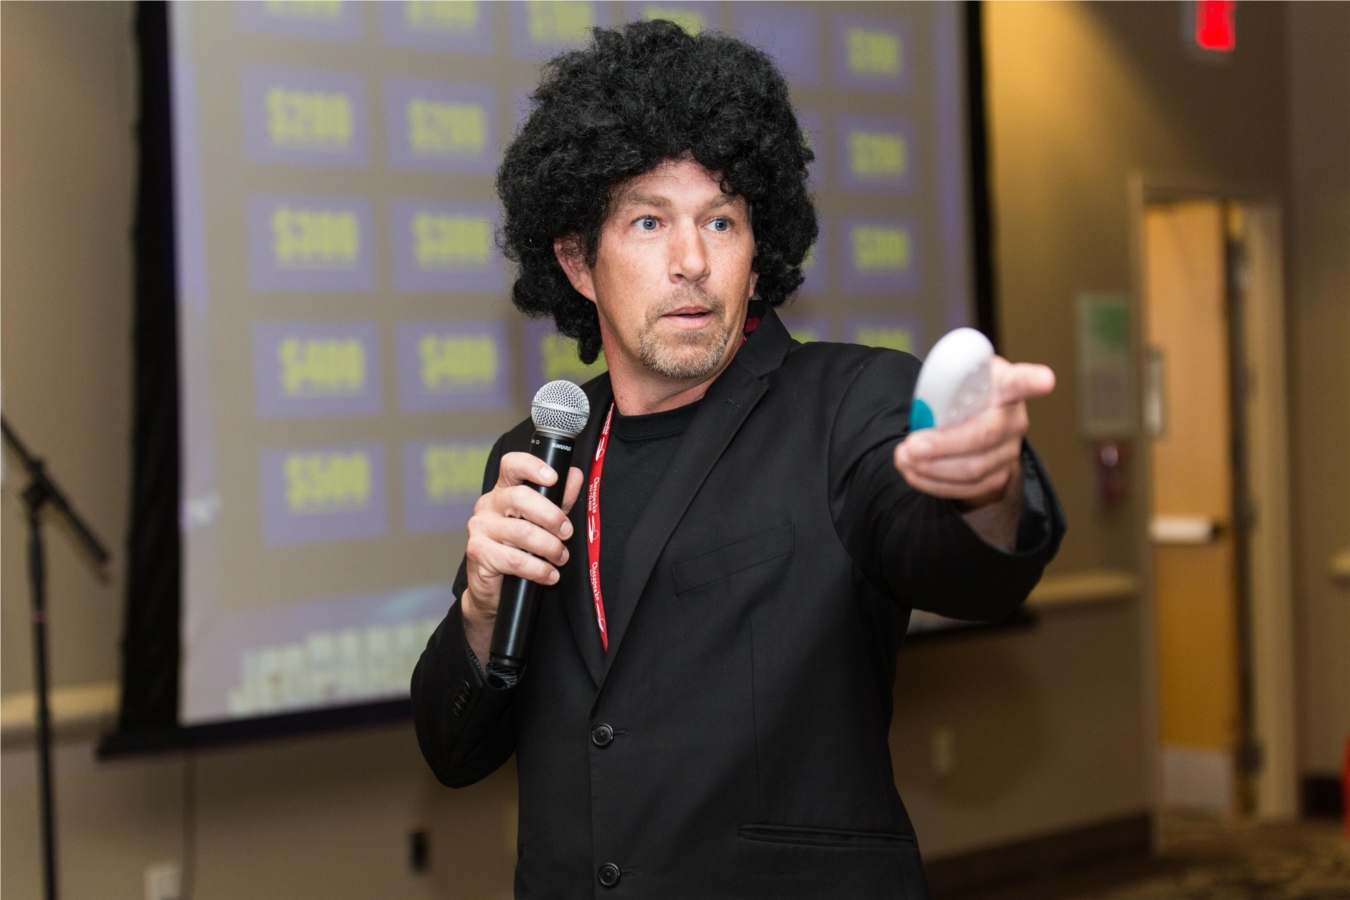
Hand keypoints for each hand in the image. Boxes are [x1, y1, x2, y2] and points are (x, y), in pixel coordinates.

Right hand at [462, 453, 584, 660]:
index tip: (553, 478)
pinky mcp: (478, 552)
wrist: (494, 588)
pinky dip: (539, 569)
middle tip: (567, 533)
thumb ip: (559, 500)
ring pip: (522, 532)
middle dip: (552, 517)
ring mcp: (480, 527)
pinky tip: (549, 574)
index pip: (512, 465)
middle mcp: (488, 504)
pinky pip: (515, 559)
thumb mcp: (543, 522)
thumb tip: (575, 477)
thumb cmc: (519, 550)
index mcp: (504, 491)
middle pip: (521, 498)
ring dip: (550, 547)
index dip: (532, 466)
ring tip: (560, 558)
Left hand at [894, 357, 1054, 507]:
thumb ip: (943, 386)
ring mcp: (1009, 450)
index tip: (1044, 380)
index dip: (1032, 380)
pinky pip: (966, 488)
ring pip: (973, 468)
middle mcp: (1013, 418)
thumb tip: (925, 412)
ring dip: (931, 467)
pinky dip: (934, 483)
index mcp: (1003, 384)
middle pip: (984, 435)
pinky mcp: (999, 476)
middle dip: (944, 445)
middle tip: (911, 446)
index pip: (1020, 381)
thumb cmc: (957, 396)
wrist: (968, 424)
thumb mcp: (952, 380)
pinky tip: (913, 473)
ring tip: (903, 458)